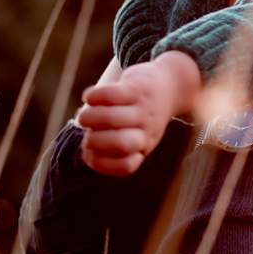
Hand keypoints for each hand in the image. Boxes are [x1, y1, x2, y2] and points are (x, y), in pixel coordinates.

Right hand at [78, 51, 202, 175]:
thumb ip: (111, 143)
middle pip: (121, 144)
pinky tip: (90, 99)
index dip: (100, 163)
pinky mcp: (137, 88)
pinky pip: (111, 94)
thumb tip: (87, 145)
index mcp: (143, 147)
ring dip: (89, 118)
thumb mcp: (134, 135)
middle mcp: (146, 131)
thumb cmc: (140, 115)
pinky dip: (93, 97)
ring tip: (84, 116)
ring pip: (112, 118)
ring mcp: (143, 109)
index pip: (125, 166)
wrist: (168, 86)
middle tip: (88, 133)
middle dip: (94, 140)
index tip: (90, 152)